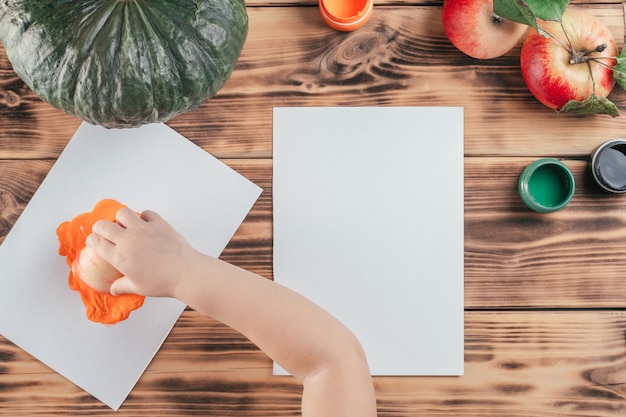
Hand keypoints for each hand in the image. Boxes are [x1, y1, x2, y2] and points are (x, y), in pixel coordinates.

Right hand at [86, 208, 203, 297]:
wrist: (186, 273)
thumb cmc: (162, 283)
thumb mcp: (138, 288)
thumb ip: (123, 286)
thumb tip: (114, 289)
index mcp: (119, 256)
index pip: (96, 242)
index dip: (92, 240)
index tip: (94, 241)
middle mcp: (128, 240)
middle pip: (103, 225)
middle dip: (100, 227)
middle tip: (104, 231)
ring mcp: (143, 229)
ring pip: (123, 213)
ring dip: (121, 218)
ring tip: (126, 226)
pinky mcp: (159, 223)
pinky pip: (146, 213)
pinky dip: (144, 217)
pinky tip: (147, 224)